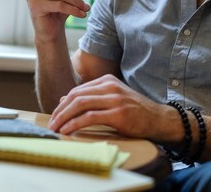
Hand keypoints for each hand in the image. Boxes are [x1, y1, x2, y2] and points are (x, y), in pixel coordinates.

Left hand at [48, 74, 171, 138]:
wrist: (159, 119)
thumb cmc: (134, 111)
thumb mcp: (112, 99)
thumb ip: (90, 98)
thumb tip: (64, 100)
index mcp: (107, 81)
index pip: (78, 90)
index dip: (63, 104)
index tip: (54, 115)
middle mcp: (109, 86)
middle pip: (76, 96)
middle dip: (60, 110)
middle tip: (51, 123)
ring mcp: (114, 98)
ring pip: (80, 104)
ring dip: (64, 117)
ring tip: (55, 128)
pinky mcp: (118, 113)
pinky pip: (90, 117)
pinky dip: (75, 123)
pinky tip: (67, 130)